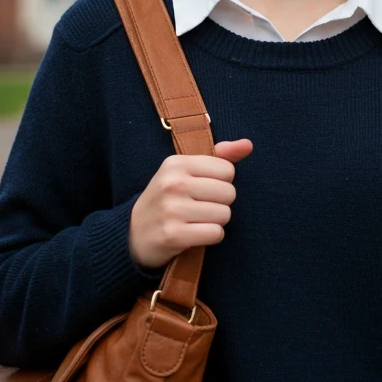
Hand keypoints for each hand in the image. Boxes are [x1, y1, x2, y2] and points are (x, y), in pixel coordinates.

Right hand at [128, 138, 252, 268]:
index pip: (227, 170)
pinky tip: (195, 234)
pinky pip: (215, 233)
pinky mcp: (173, 235)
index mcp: (176, 163)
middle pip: (229, 193)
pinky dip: (211, 236)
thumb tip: (247, 145)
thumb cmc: (167, 198)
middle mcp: (173, 183)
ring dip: (216, 222)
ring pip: (224, 214)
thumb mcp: (185, 171)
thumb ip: (219, 156)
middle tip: (200, 207)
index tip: (203, 189)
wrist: (134, 233)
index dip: (221, 182)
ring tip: (196, 221)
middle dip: (220, 203)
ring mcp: (171, 209)